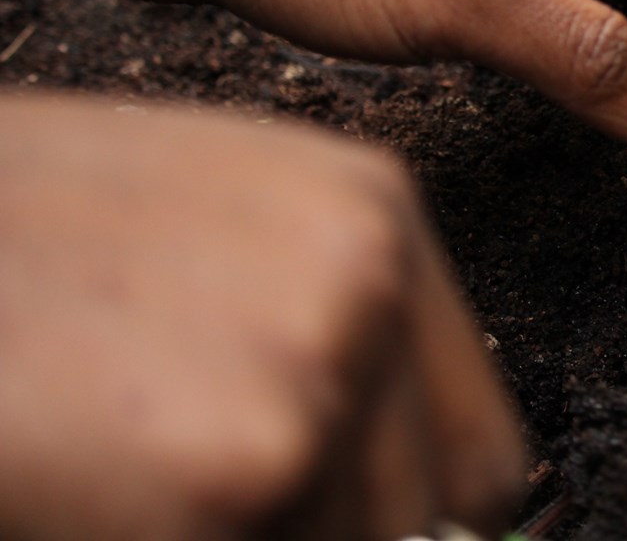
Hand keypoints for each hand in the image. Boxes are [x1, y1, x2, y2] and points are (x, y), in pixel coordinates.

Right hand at [0, 94, 526, 539]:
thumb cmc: (15, 237)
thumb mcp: (210, 235)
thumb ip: (327, 333)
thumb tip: (414, 485)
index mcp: (375, 215)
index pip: (482, 450)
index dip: (416, 517)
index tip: (355, 521)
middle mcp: (369, 284)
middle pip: (426, 521)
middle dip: (335, 530)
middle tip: (220, 488)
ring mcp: (313, 379)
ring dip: (255, 532)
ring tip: (138, 465)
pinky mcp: (241, 473)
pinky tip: (102, 488)